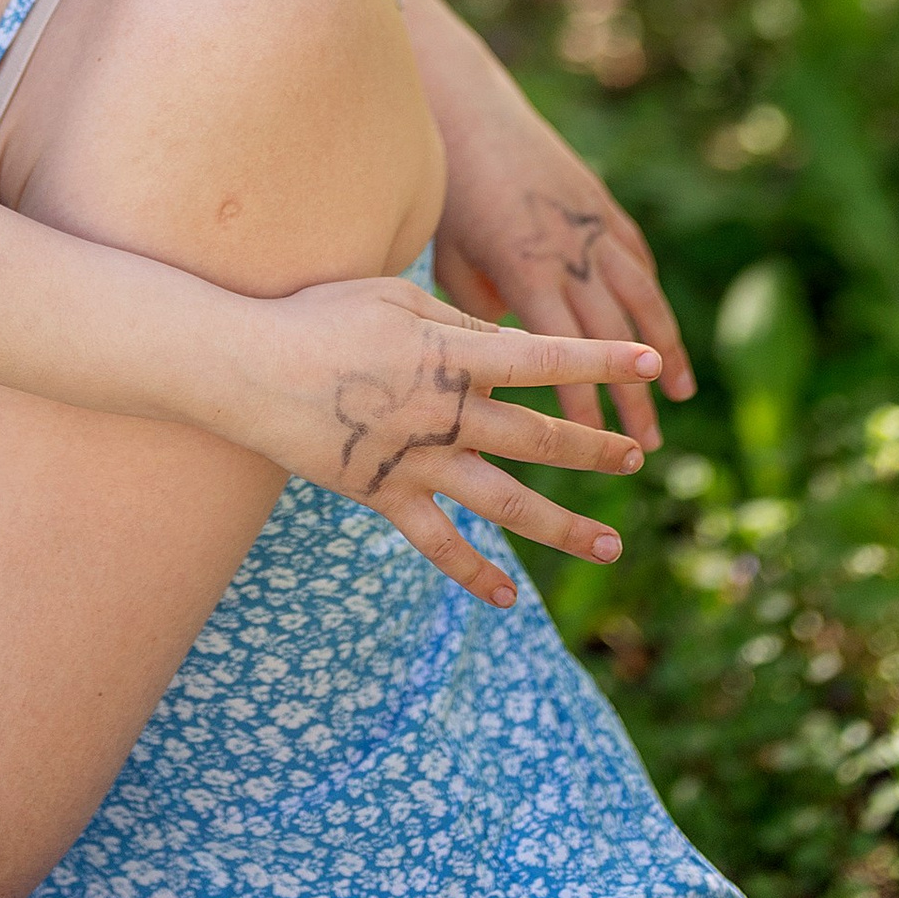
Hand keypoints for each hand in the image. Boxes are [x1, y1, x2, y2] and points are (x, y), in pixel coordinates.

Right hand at [256, 278, 660, 606]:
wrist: (247, 366)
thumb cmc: (318, 314)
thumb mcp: (394, 296)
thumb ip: (457, 321)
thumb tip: (510, 346)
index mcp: (451, 354)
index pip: (544, 359)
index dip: (601, 361)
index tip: (651, 365)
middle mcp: (446, 412)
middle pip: (539, 437)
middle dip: (595, 448)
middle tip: (636, 456)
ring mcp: (417, 460)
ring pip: (507, 502)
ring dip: (564, 526)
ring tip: (611, 545)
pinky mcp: (385, 495)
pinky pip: (439, 544)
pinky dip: (475, 575)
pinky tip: (510, 600)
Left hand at [432, 97, 693, 447]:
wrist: (464, 106)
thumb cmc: (444, 189)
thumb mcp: (449, 256)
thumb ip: (479, 309)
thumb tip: (504, 354)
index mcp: (527, 272)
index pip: (564, 357)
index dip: (585, 406)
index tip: (596, 446)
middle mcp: (570, 253)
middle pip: (613, 338)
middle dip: (634, 397)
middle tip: (649, 446)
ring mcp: (591, 224)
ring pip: (642, 298)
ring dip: (666, 348)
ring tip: (680, 392)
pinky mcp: (600, 201)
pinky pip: (635, 256)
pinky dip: (651, 293)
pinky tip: (659, 325)